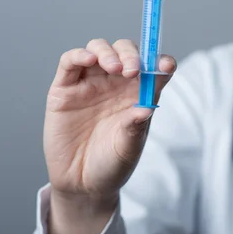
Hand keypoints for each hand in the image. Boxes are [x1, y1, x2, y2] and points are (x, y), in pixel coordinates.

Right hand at [44, 39, 175, 201]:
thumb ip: (136, 126)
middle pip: (126, 51)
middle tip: (133, 70)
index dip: (161, 61)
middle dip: (133, 54)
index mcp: (139, 92)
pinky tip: (89, 60)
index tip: (167, 66)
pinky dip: (80, 54)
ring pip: (100, 49)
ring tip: (116, 68)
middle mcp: (117, 83)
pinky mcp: (65, 88)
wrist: (82, 184)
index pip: (154, 67)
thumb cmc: (112, 163)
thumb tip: (147, 108)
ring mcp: (91, 83)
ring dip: (109, 52)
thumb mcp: (129, 147)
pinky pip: (70, 62)